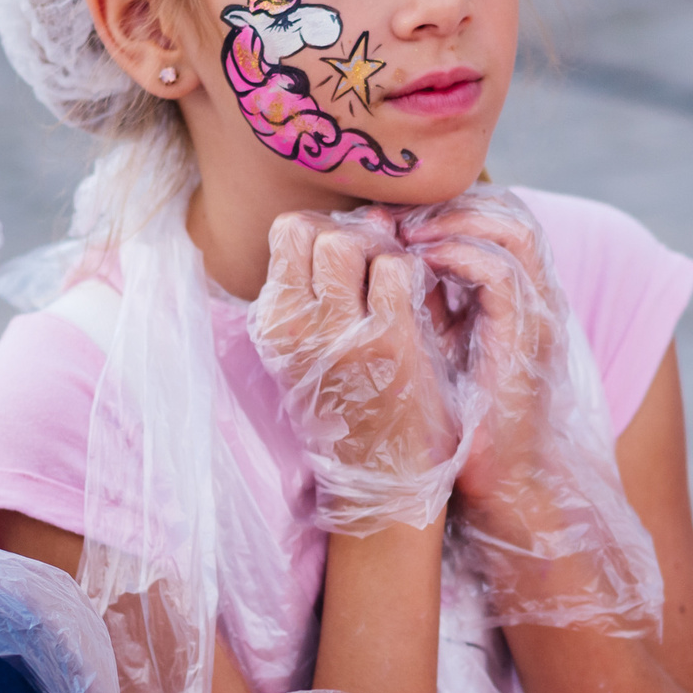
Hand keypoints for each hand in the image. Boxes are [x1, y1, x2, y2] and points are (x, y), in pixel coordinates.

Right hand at [251, 210, 464, 531]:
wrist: (383, 477)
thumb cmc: (355, 406)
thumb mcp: (312, 349)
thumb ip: (325, 284)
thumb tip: (372, 215)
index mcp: (272, 324)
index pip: (287, 231)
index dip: (327, 229)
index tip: (353, 255)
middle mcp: (294, 326)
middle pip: (318, 230)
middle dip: (357, 234)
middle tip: (381, 264)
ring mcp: (338, 332)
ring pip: (353, 242)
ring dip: (384, 250)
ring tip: (398, 284)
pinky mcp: (386, 342)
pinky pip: (398, 268)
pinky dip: (415, 273)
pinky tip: (420, 302)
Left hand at [401, 196, 566, 516]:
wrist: (503, 482)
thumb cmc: (464, 420)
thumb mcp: (439, 344)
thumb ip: (424, 298)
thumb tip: (382, 249)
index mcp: (521, 293)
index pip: (498, 215)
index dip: (447, 205)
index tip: (393, 215)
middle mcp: (538, 295)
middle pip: (509, 209)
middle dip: (449, 203)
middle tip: (395, 215)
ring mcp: (538, 314)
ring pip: (514, 228)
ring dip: (454, 220)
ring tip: (406, 233)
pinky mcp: (526, 339)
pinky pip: (501, 274)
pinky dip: (459, 257)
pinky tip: (420, 263)